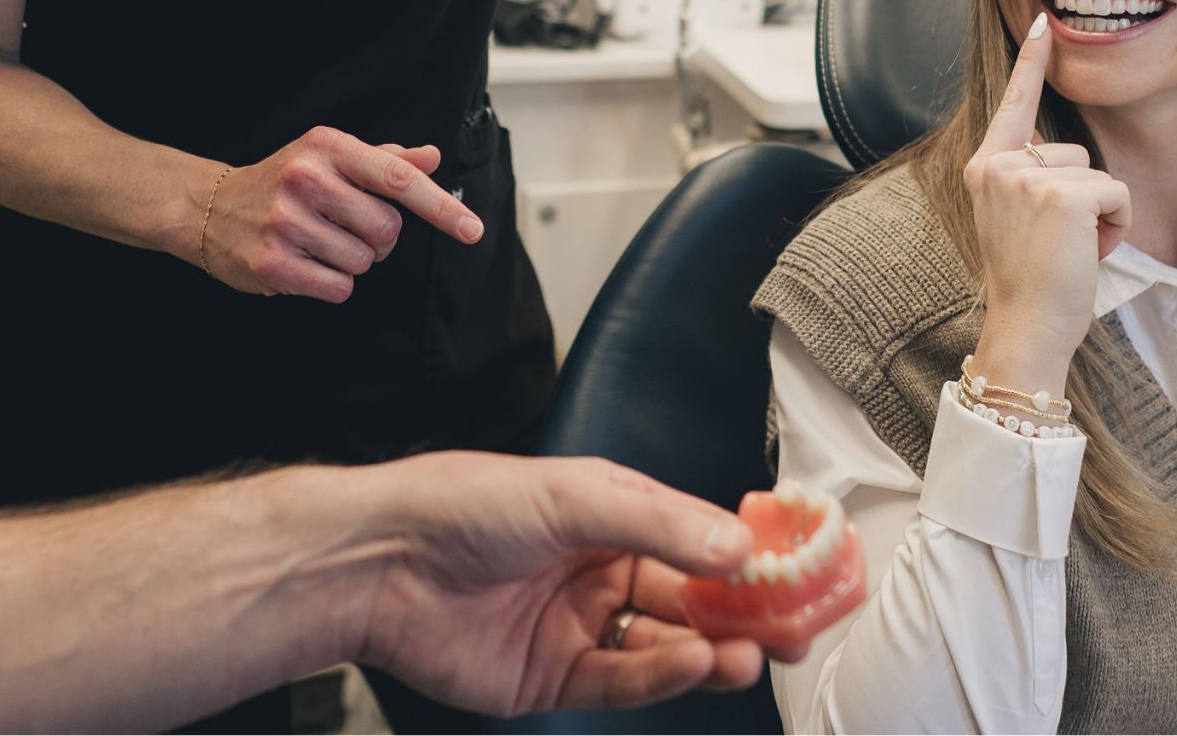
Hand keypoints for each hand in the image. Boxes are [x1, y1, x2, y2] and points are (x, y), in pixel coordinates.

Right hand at [199, 129, 479, 301]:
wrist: (211, 207)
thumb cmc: (284, 179)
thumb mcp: (331, 156)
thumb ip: (384, 159)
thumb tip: (432, 156)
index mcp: (328, 147)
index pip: (399, 178)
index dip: (441, 207)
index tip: (472, 229)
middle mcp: (307, 179)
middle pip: (387, 230)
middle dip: (378, 238)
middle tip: (346, 226)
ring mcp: (287, 222)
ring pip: (363, 263)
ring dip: (352, 261)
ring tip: (319, 242)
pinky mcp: (273, 263)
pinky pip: (339, 288)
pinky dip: (332, 283)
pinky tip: (307, 263)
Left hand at [357, 454, 784, 716]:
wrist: (381, 563)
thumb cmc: (465, 504)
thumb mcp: (571, 494)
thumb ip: (657, 522)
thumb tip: (736, 543)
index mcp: (607, 513)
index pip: (694, 535)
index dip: (744, 557)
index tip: (795, 574)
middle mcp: (597, 568)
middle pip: (688, 598)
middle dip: (742, 616)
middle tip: (793, 630)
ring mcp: (577, 626)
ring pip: (663, 646)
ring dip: (709, 651)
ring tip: (746, 654)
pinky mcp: (552, 677)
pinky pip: (621, 682)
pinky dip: (661, 678)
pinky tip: (692, 665)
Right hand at [963, 13, 1130, 395]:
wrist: (1025, 324)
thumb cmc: (1027, 279)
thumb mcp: (1012, 217)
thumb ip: (1024, 177)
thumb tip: (1052, 149)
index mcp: (984, 166)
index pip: (1013, 104)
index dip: (1032, 62)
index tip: (1045, 22)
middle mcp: (998, 164)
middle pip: (1071, 151)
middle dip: (1080, 196)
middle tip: (1056, 242)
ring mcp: (1026, 177)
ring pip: (1096, 173)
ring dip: (1099, 213)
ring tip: (1070, 249)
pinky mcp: (1061, 196)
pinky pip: (1115, 192)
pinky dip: (1116, 225)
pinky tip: (1090, 251)